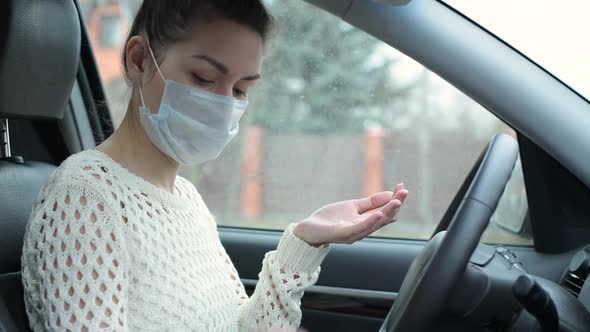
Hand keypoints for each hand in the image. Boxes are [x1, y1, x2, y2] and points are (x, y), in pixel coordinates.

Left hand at [293, 183, 408, 245]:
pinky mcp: (342, 234)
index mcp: (365, 223)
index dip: (395, 200)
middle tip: (405, 192)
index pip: (385, 211)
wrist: (308, 229)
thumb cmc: (330, 219)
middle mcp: (362, 230)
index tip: (403, 188)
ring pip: (374, 224)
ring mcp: (353, 233)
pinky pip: (359, 228)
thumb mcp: (352, 207)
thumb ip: (370, 203)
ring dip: (387, 212)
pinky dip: (370, 222)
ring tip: (397, 202)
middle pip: (383, 218)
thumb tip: (389, 194)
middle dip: (395, 205)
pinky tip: (379, 214)